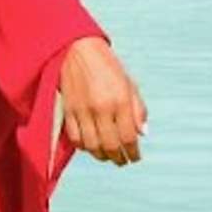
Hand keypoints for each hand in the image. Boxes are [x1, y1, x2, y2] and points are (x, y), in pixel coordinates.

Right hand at [54, 36, 147, 166]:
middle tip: (123, 161)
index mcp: (120, 99)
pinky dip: (84, 147)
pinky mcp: (68, 111)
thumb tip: (143, 134)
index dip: (133, 152)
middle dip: (118, 158)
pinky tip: (91, 145)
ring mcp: (83, 111)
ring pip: (92, 146)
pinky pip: (76, 139)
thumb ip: (138, 109)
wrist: (77, 49)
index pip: (129, 137)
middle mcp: (102, 107)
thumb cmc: (107, 66)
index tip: (135, 157)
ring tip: (107, 155)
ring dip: (101, 155)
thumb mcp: (129, 83)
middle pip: (111, 146)